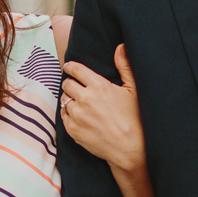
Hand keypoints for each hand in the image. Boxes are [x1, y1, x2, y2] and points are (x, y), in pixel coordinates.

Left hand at [61, 45, 142, 172]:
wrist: (129, 149)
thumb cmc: (134, 119)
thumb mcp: (133, 90)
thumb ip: (124, 67)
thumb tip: (120, 47)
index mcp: (98, 86)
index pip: (76, 70)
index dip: (70, 67)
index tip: (68, 67)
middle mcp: (85, 98)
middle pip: (67, 84)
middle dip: (70, 83)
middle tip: (76, 87)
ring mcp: (77, 115)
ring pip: (64, 99)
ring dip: (70, 99)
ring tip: (79, 103)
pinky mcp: (72, 130)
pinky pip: (63, 115)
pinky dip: (68, 113)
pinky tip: (78, 116)